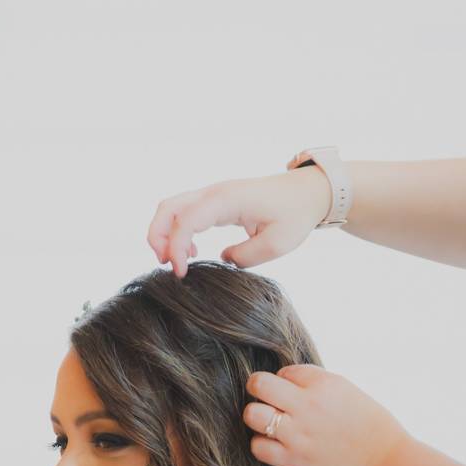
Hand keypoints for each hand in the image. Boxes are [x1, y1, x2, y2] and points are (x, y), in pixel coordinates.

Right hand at [146, 160, 332, 277]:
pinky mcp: (216, 201)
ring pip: (172, 208)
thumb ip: (246, 256)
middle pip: (167, 208)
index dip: (177, 249)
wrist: (307, 192)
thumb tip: (224, 260)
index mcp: (226, 200)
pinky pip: (185, 211)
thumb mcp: (277, 244)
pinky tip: (194, 251)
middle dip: (158, 237)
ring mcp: (213, 194)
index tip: (181, 273)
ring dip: (165, 233)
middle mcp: (214, 193)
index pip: (186, 221)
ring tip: (177, 261)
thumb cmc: (295, 214)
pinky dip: (178, 231)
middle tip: (168, 265)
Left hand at [243, 364, 408, 465]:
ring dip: (257, 416)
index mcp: (324, 383)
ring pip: (252, 414)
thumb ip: (314, 383)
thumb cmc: (370, 425)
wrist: (386, 463)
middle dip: (259, 389)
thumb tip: (284, 381)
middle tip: (269, 399)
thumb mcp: (345, 390)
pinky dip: (261, 444)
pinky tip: (274, 443)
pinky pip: (258, 447)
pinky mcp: (295, 459)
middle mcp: (307, 404)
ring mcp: (298, 433)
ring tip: (270, 422)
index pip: (285, 371)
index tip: (298, 393)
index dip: (287, 381)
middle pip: (259, 384)